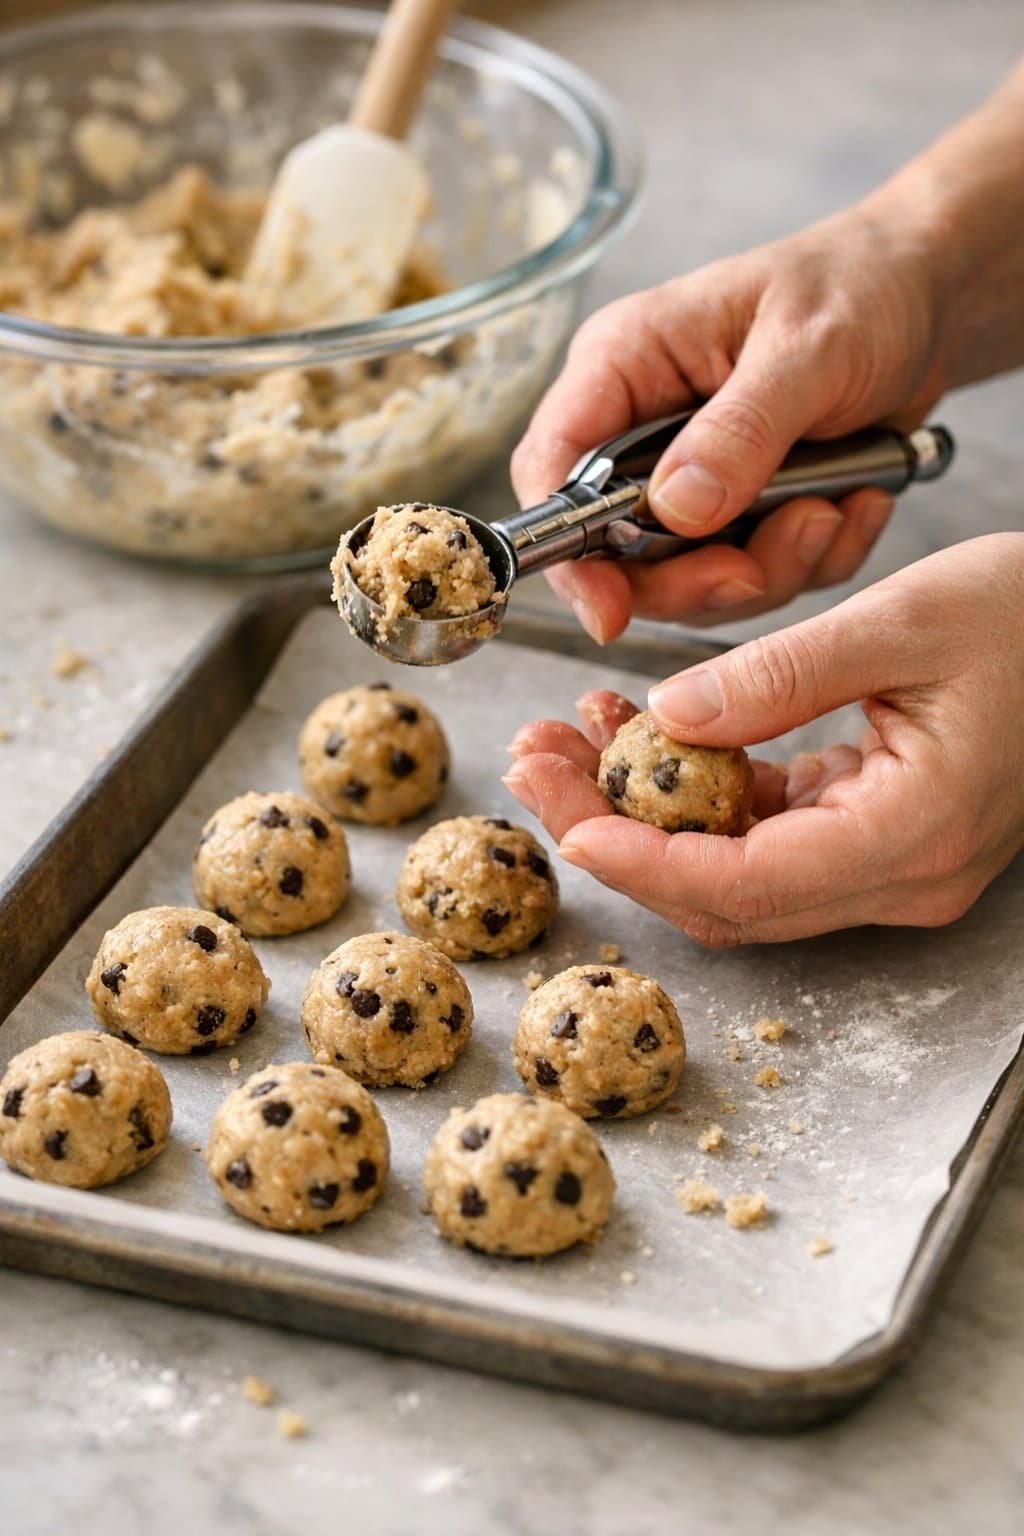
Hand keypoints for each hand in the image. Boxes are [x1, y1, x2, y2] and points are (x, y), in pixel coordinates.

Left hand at [503, 535, 1023, 944]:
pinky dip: (697, 791)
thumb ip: (782, 674)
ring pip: (733, 869)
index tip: (567, 818)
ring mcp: (886, 863)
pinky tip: (642, 729)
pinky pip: (765, 832)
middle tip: (535, 763)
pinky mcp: (872, 832)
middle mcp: (898, 875)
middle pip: (723, 892)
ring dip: (645, 812)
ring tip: (568, 739)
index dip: (644, 861)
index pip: (747, 885)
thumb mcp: (904, 620)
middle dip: (617, 834)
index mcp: (911, 837)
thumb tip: (668, 713)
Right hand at [511, 198, 948, 643]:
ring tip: (834, 510)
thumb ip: (741, 430)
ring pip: (692, 577)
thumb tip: (677, 509)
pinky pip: (757, 574)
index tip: (610, 609)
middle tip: (762, 564)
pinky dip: (813, 561)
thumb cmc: (863, 285)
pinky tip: (858, 503)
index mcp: (625, 365)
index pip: (552, 467)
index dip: (569, 549)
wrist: (934, 300)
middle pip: (619, 551)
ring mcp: (693, 477)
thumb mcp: (808, 347)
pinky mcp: (743, 512)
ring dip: (769, 567)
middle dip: (697, 578)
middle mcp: (644, 429)